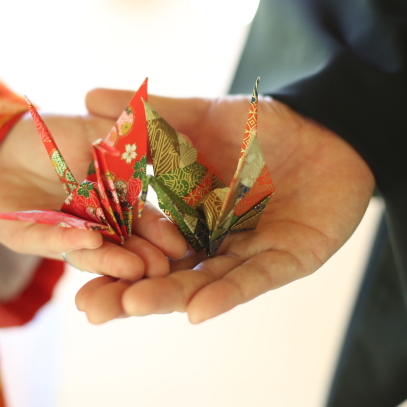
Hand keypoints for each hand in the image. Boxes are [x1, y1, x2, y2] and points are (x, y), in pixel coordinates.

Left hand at [0, 111, 186, 279]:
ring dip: (110, 260)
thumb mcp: (99, 131)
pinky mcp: (26, 236)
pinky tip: (89, 240)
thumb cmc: (53, 135)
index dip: (160, 234)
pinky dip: (68, 239)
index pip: (141, 222)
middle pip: (120, 246)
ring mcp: (60, 234)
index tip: (180, 246)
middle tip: (162, 270)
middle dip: (142, 258)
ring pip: (87, 252)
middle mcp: (90, 226)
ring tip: (134, 269)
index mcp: (112, 204)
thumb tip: (186, 143)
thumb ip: (135, 142)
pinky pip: (48, 239)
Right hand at [75, 89, 374, 322]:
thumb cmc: (266, 124)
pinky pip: (253, 279)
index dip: (110, 260)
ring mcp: (249, 253)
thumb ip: (152, 116)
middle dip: (129, 293)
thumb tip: (88, 97)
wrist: (333, 127)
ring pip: (204, 282)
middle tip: (89, 310)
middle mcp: (215, 242)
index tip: (73, 277)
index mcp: (190, 215)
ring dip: (169, 296)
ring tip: (130, 307)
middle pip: (167, 274)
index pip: (144, 243)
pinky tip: (197, 309)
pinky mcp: (288, 260)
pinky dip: (226, 293)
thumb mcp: (201, 116)